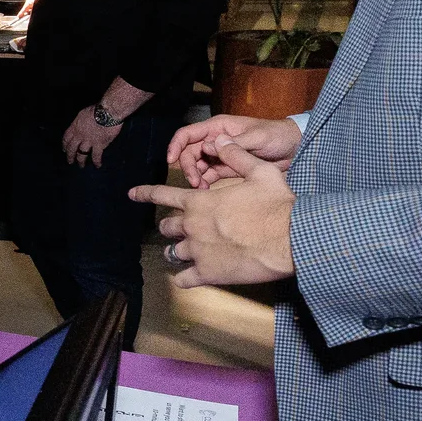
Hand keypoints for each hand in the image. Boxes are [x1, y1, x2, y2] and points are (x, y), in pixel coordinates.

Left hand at [61, 105, 122, 168]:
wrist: (107, 113)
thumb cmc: (96, 110)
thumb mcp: (82, 114)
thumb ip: (80, 122)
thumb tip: (80, 126)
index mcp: (75, 127)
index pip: (66, 138)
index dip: (65, 145)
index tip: (64, 150)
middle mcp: (79, 136)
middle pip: (72, 148)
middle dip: (70, 156)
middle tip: (70, 161)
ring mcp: (88, 141)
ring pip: (81, 154)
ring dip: (80, 161)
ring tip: (81, 166)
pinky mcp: (99, 145)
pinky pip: (96, 156)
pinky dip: (97, 161)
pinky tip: (97, 165)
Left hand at [130, 143, 296, 287]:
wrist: (290, 238)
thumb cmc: (275, 204)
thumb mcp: (259, 171)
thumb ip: (235, 156)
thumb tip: (219, 141)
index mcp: (198, 202)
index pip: (162, 194)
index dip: (145, 193)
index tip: (132, 194)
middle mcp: (191, 226)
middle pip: (167, 226)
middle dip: (172, 226)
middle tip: (183, 228)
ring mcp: (196, 251)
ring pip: (173, 252)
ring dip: (178, 250)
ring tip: (186, 252)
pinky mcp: (207, 274)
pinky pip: (183, 279)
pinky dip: (183, 278)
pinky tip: (188, 277)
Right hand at [165, 114, 302, 188]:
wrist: (295, 149)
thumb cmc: (278, 136)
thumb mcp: (258, 138)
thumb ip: (234, 144)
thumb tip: (208, 146)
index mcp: (219, 127)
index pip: (188, 134)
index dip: (176, 146)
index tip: (171, 161)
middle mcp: (216, 140)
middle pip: (190, 153)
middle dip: (189, 167)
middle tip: (195, 182)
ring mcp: (221, 155)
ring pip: (198, 166)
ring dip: (196, 177)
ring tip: (201, 189)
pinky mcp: (228, 168)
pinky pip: (209, 175)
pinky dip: (205, 183)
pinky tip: (207, 191)